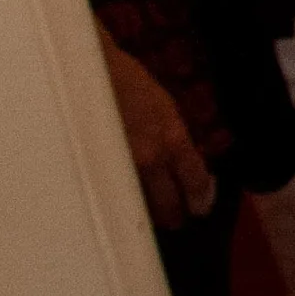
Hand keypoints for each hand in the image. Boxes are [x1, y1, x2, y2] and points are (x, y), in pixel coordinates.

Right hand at [102, 36, 215, 227]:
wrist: (93, 74)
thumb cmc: (132, 86)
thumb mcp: (166, 111)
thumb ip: (175, 141)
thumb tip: (183, 168)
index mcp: (173, 139)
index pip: (194, 180)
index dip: (200, 199)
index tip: (201, 209)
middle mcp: (150, 158)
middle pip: (168, 203)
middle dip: (175, 216)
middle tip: (178, 222)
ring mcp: (121, 167)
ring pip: (139, 206)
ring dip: (148, 214)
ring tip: (152, 220)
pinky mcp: (96, 170)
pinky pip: (115, 196)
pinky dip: (122, 203)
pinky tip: (123, 207)